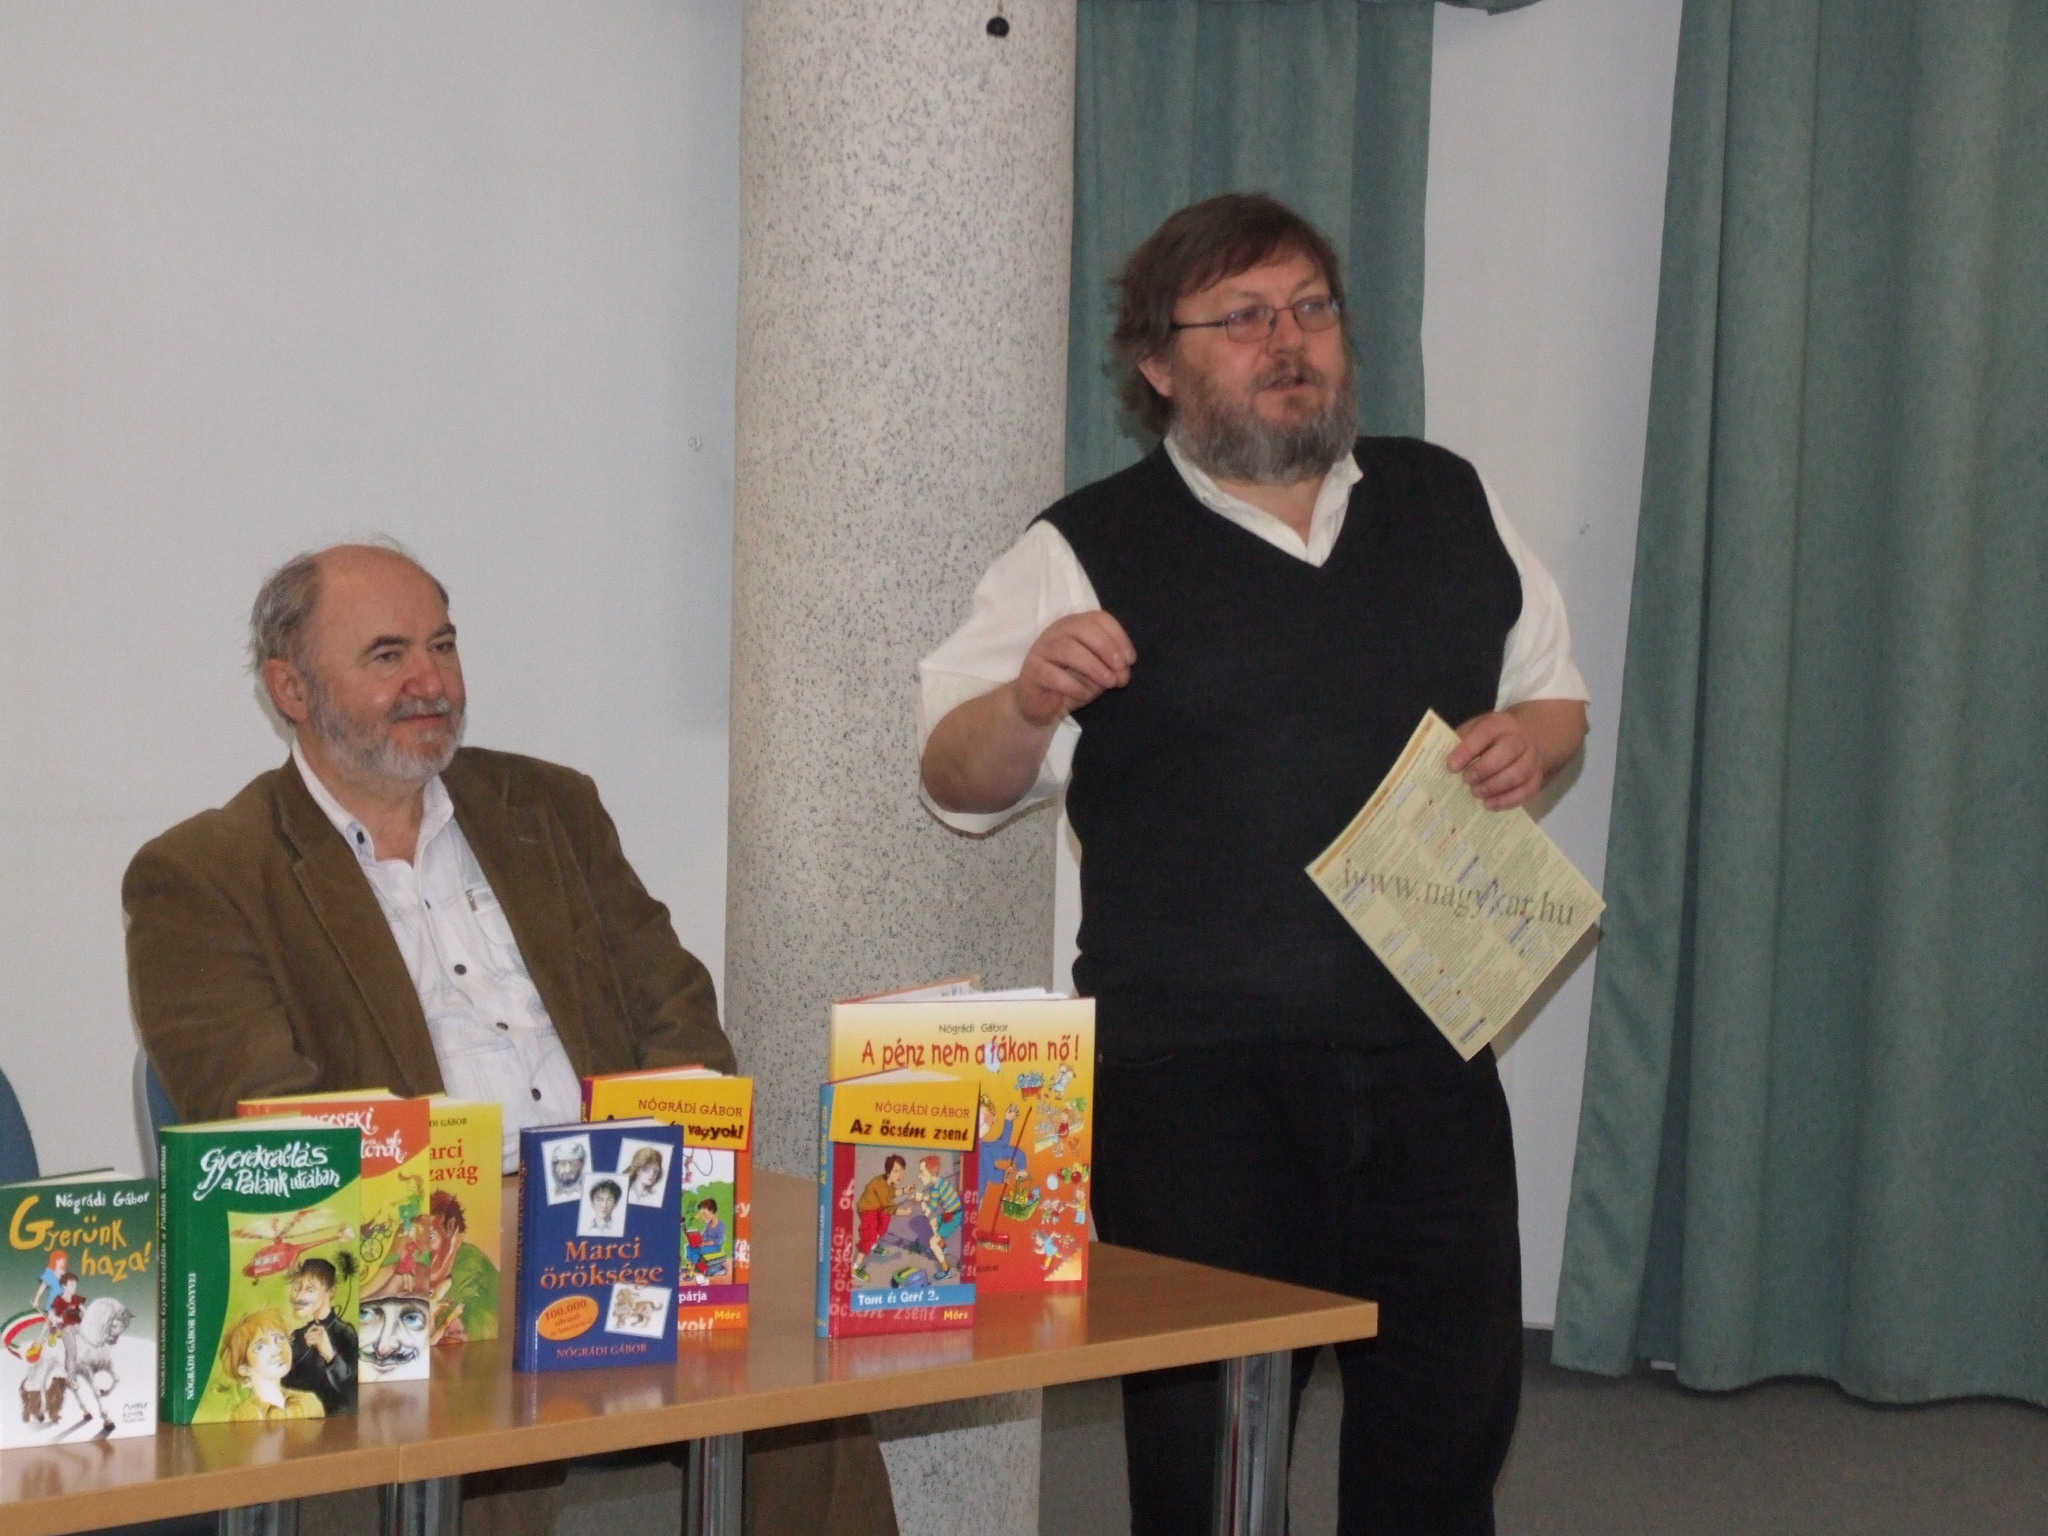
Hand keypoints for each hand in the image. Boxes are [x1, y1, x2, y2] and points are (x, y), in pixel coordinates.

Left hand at [305, 1322, 332, 1361]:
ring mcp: (321, 1336)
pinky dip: (309, 1343)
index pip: (314, 1326)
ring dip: (307, 1340)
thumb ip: (314, 1334)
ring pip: (310, 1336)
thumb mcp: (319, 1336)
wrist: (327, 1350)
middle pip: (311, 1332)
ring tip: (307, 1342)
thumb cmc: (322, 1343)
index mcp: (323, 1330)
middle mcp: (322, 1332)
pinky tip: (310, 1345)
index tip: (306, 1333)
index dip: (309, 1329)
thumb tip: (305, 1334)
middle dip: (307, 1336)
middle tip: (306, 1339)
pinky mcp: (319, 1341)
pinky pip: (310, 1341)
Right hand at [1011, 612, 1135, 726]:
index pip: (1100, 618)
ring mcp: (1042, 649)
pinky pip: (1052, 674)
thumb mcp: (1098, 671)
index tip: (1130, 660)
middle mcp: (1057, 631)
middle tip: (1120, 669)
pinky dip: (1072, 684)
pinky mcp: (1033, 671)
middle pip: (1083, 628)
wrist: (1041, 703)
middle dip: (1107, 648)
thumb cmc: (1072, 680)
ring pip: (1068, 649)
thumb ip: (1112, 668)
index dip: (1119, 637)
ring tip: (1109, 683)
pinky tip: (1083, 694)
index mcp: (1076, 625)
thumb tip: (1123, 672)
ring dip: (1093, 666)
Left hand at [1447, 711, 1544, 810]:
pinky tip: (1489, 804)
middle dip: (1484, 769)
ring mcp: (1532, 757)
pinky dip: (1507, 801)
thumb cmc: (1487, 739)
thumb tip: (1438, 763)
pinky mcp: (1537, 777)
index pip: (1485, 732)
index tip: (1451, 767)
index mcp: (1500, 723)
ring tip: (1476, 793)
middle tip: (1466, 780)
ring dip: (1495, 786)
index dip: (1468, 750)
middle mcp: (1520, 738)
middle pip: (1508, 751)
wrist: (1522, 739)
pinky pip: (1528, 790)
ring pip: (1520, 773)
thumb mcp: (1472, 731)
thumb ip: (1458, 743)